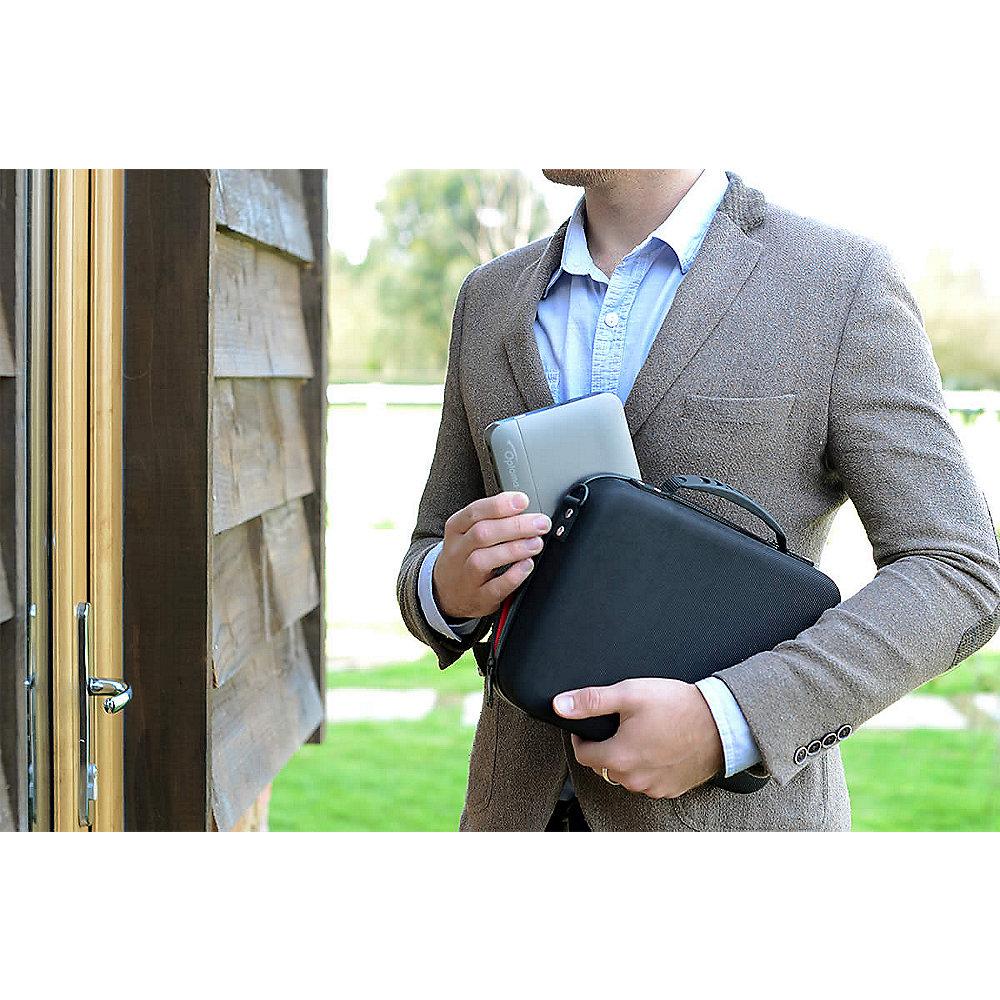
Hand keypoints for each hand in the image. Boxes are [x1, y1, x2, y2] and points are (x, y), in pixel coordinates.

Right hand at [432, 491, 551, 618]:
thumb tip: (526, 510)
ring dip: (514, 549)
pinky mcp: (479, 597)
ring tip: (536, 543)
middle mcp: (458, 551)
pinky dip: (513, 576)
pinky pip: (495, 588)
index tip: (523, 500)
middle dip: (515, 526)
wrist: (447, 592)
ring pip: (484, 560)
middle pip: (482, 534)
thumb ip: (493, 520)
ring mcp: (466, 576)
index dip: (500, 505)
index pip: (475, 512)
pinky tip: (527, 566)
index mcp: (456, 529)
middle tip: (540, 523)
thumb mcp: (468, 533)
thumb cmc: (466, 556)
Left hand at [553, 678, 724, 798]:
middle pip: (604, 766)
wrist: (721, 722)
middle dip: (606, 746)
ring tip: (643, 733)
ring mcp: (653, 787)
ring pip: (626, 775)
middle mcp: (633, 779)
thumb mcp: (629, 693)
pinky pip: (648, 781)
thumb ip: (591, 700)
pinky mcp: (671, 790)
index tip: (592, 726)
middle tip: (622, 724)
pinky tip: (659, 747)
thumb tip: (560, 705)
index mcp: (618, 757)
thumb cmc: (678, 707)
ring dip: (627, 758)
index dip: (583, 737)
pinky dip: (648, 767)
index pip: (583, 754)